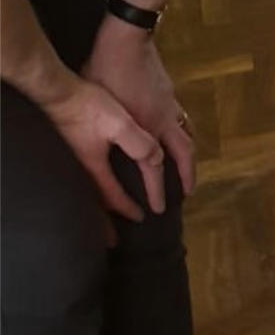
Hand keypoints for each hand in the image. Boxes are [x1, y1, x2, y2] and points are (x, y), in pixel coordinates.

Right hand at [40, 73, 165, 220]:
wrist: (58, 92)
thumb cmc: (87, 106)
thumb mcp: (119, 123)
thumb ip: (139, 143)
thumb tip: (156, 160)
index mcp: (94, 167)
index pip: (113, 197)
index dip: (129, 208)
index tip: (144, 216)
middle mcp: (81, 170)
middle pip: (95, 204)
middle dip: (105, 223)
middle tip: (111, 242)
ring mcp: (73, 161)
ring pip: (88, 192)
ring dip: (99, 207)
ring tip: (103, 219)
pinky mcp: (71, 151)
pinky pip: (84, 178)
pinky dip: (93, 189)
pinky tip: (95, 186)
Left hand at [83, 17, 195, 205]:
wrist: (126, 40)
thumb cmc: (106, 74)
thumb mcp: (102, 108)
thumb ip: (111, 132)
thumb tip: (108, 151)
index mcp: (146, 126)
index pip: (154, 168)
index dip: (157, 191)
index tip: (160, 209)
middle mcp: (164, 119)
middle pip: (185, 153)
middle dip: (188, 175)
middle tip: (187, 193)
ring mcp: (170, 104)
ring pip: (188, 135)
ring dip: (189, 154)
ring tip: (187, 167)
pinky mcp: (170, 93)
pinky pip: (183, 119)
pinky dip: (185, 132)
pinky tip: (178, 133)